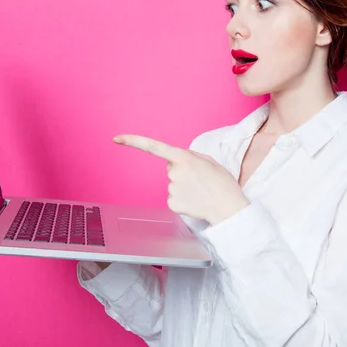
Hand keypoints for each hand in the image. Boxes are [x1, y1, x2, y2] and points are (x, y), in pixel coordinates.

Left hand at [113, 134, 249, 224]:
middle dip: (183, 172)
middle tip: (201, 179)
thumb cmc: (222, 184)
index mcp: (184, 158)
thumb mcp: (209, 161)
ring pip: (173, 184)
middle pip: (171, 168)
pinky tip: (196, 201)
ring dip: (185, 186)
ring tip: (201, 191)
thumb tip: (176, 160)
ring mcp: (171, 189)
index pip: (154, 146)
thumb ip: (190, 156)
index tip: (117, 138)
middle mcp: (174, 172)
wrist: (229, 208)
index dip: (133, 141)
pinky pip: (174, 198)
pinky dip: (183, 200)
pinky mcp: (171, 204)